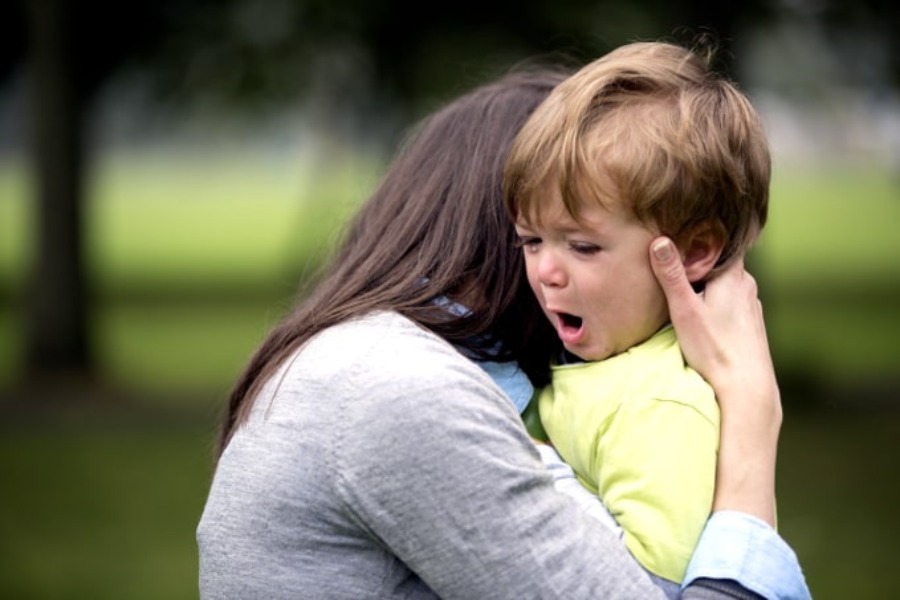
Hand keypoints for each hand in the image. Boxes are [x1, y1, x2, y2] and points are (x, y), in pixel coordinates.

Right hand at [649, 237, 779, 524]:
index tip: (682, 230)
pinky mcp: (750, 324)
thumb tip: (660, 240)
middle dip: (699, 260)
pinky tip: (703, 313)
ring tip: (685, 284)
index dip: (701, 234)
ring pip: (725, 283)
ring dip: (707, 282)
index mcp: (733, 276)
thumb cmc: (715, 350)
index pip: (720, 240)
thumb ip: (672, 274)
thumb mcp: (685, 310)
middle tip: (674, 258)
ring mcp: (751, 306)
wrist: (746, 388)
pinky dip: (715, 300)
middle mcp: (747, 286)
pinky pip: (730, 301)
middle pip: (720, 262)